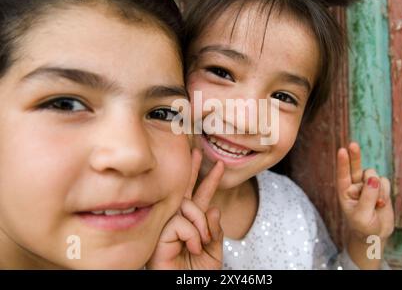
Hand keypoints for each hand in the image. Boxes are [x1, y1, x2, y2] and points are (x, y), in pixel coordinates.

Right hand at [147, 148, 224, 269]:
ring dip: (201, 223)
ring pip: (187, 206)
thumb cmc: (196, 274)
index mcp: (192, 222)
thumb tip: (214, 208)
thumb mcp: (213, 251)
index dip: (210, 181)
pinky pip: (181, 222)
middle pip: (185, 189)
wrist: (184, 288)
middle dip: (192, 169)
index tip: (219, 165)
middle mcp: (178, 220)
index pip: (202, 197)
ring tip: (202, 243)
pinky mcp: (158, 233)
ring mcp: (167, 225)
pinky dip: (193, 234)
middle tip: (196, 150)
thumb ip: (215, 230)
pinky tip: (193, 247)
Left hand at [336, 142, 393, 240]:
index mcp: (344, 192)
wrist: (375, 234)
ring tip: (377, 204)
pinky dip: (385, 192)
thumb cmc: (363, 226)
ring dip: (377, 189)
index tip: (342, 150)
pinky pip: (384, 182)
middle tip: (352, 145)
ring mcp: (367, 185)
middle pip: (355, 167)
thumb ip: (367, 197)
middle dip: (355, 156)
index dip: (343, 163)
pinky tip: (381, 204)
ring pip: (373, 176)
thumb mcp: (362, 215)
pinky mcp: (380, 186)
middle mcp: (354, 185)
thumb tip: (373, 178)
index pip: (342, 175)